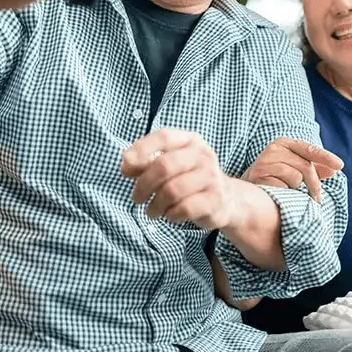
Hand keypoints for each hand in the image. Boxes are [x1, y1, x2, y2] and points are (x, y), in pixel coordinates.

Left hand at [121, 128, 236, 229]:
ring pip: (172, 190)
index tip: (126, 164)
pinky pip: (185, 208)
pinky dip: (171, 214)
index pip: (165, 137)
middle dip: (144, 184)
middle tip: (137, 198)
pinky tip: (170, 215)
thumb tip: (126, 164)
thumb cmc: (188, 179)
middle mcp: (203, 155)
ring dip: (155, 204)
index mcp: (190, 141)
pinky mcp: (215, 200)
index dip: (142, 148)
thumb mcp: (168, 165)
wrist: (226, 198)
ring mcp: (211, 177)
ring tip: (151, 211)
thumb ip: (145, 162)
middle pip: (165, 165)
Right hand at [242, 138, 343, 201]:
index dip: (326, 157)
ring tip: (287, 190)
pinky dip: (285, 193)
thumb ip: (314, 167)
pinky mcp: (260, 176)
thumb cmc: (274, 177)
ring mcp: (265, 162)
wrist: (246, 190)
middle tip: (318, 198)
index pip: (309, 149)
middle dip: (314, 184)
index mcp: (284, 143)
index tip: (339, 166)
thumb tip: (334, 169)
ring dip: (296, 188)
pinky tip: (278, 192)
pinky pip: (284, 187)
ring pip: (296, 177)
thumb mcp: (294, 168)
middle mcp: (274, 149)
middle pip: (306, 166)